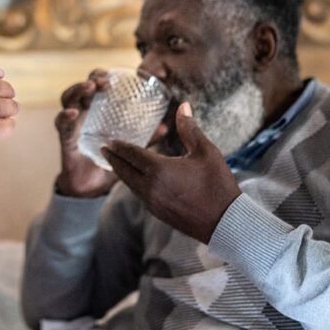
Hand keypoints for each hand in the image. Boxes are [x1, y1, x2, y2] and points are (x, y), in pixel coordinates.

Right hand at [53, 69, 169, 198]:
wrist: (91, 189)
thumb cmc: (109, 162)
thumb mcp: (129, 148)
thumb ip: (145, 138)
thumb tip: (165, 126)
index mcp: (97, 112)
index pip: (96, 86)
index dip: (101, 76)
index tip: (113, 75)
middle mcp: (83, 114)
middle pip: (82, 88)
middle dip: (91, 79)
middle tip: (102, 80)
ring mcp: (72, 125)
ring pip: (68, 100)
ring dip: (77, 90)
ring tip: (89, 87)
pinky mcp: (65, 140)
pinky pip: (62, 126)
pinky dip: (65, 117)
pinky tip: (73, 113)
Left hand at [102, 102, 241, 242]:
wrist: (226, 223)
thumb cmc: (218, 184)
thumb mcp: (206, 152)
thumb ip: (189, 129)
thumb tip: (183, 106)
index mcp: (159, 170)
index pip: (132, 154)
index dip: (120, 146)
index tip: (109, 141)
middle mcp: (150, 187)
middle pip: (124, 171)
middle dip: (113, 159)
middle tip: (103, 150)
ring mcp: (153, 203)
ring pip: (130, 185)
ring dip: (121, 173)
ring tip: (116, 164)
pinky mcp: (159, 213)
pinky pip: (140, 195)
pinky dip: (133, 185)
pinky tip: (135, 181)